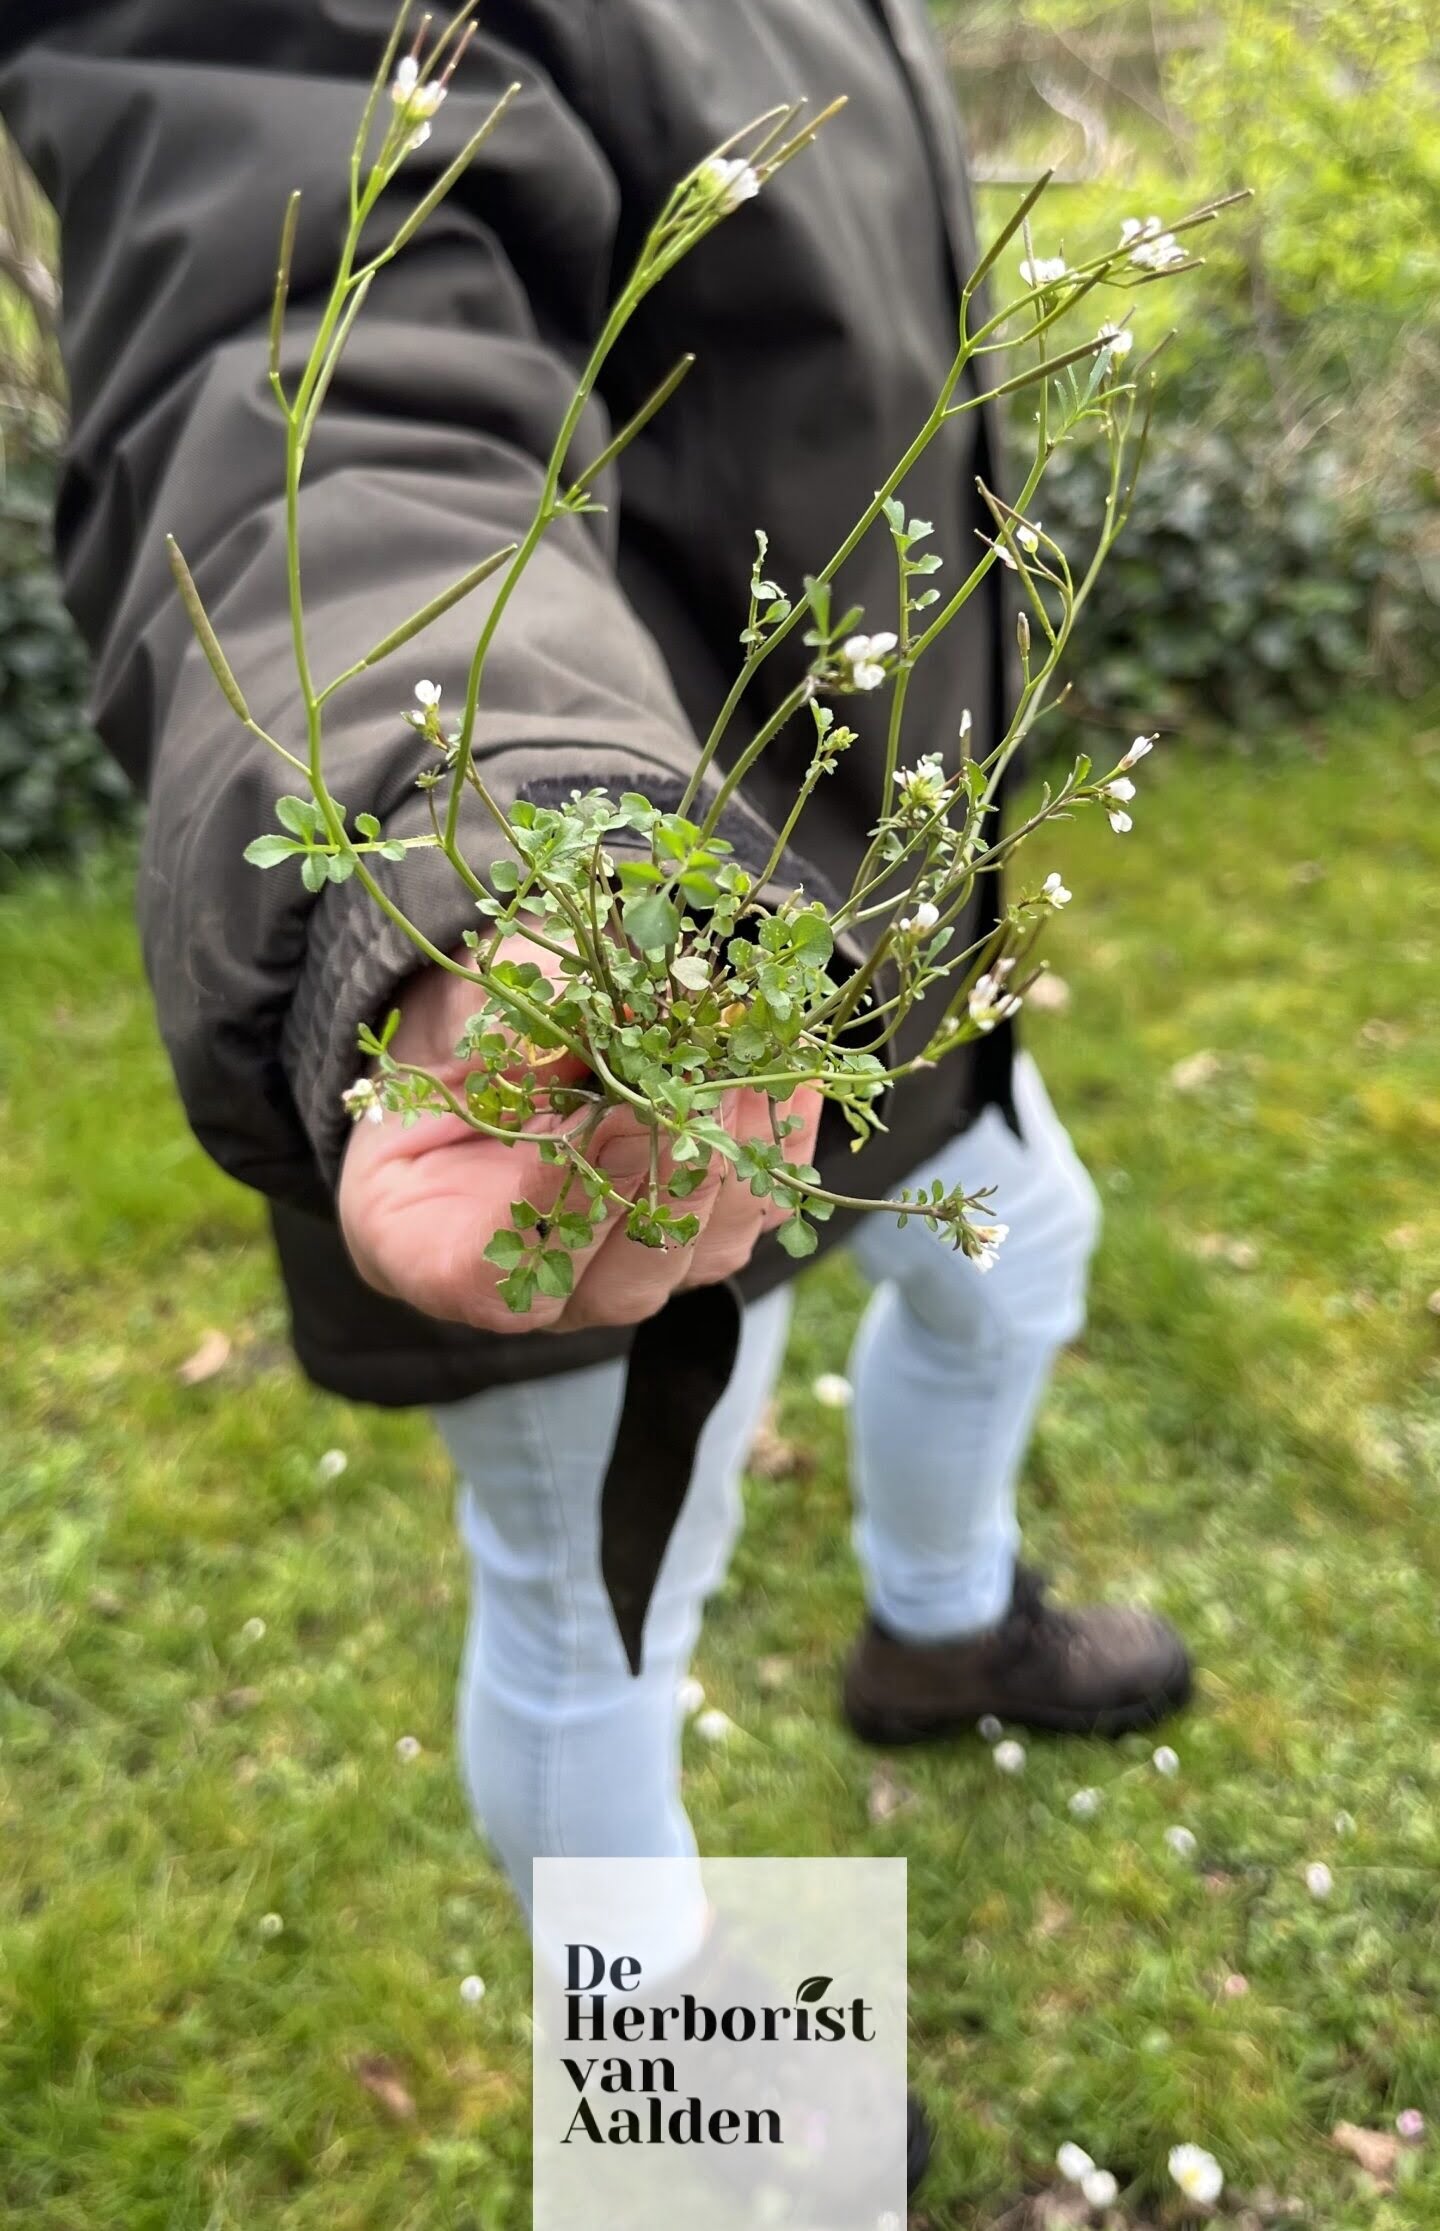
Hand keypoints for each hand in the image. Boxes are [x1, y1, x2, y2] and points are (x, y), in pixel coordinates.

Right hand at [337, 934, 821, 1333]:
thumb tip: (592, 1019)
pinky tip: (792, 1077)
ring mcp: (631, 1274)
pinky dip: (780, 1147)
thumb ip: (511, 1027)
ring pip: (700, 1255)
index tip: (582, 1119)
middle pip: (620, 1282)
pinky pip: (755, 1216)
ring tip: (745, 1071)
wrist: (509, 1035)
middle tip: (687, 1087)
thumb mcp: (463, 1014)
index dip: (546, 1207)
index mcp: (437, 1252)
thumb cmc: (459, 1034)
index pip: (495, 1276)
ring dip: (730, 1161)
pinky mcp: (702, 1238)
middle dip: (661, 1176)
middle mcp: (543, 1292)